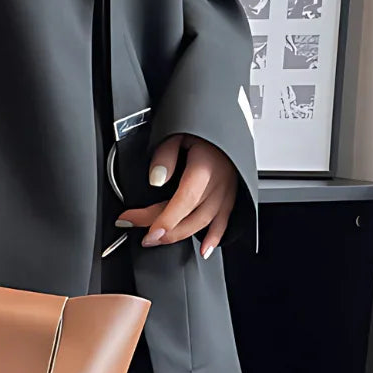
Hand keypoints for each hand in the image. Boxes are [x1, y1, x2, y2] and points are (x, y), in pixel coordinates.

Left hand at [116, 135, 237, 258]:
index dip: (166, 219)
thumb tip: (156, 179)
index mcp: (205, 167)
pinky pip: (224, 222)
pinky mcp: (231, 196)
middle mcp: (219, 183)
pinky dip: (214, 238)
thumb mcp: (178, 131)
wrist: (227, 121)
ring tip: (157, 240)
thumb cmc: (202, 128)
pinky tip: (204, 250)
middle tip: (141, 235)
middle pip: (190, 215)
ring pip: (203, 222)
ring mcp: (226, 192)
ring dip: (180, 236)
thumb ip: (165, 155)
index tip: (148, 230)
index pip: (185, 200)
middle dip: (164, 230)